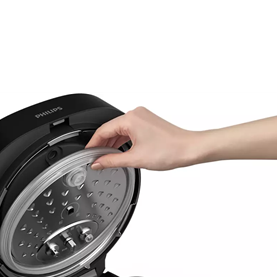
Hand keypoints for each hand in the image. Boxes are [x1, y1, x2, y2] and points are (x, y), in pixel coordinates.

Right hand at [85, 107, 199, 171]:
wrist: (190, 149)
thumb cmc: (169, 150)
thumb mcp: (135, 159)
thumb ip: (112, 161)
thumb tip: (98, 163)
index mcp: (130, 118)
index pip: (103, 130)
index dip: (92, 144)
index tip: (86, 154)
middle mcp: (136, 114)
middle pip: (111, 129)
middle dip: (102, 144)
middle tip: (95, 159)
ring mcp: (143, 117)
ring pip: (120, 130)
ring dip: (113, 143)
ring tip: (107, 158)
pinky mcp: (148, 122)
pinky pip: (129, 130)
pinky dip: (123, 141)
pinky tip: (121, 152)